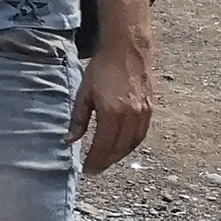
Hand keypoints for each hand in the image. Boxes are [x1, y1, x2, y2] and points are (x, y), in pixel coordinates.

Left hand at [74, 37, 155, 171]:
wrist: (128, 50)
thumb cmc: (102, 69)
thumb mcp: (83, 92)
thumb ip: (78, 119)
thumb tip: (69, 140)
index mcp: (112, 113)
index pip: (104, 145)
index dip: (95, 160)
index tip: (87, 170)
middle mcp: (131, 116)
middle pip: (119, 148)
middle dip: (107, 161)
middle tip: (95, 169)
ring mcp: (144, 113)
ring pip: (132, 143)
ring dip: (120, 156)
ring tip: (106, 161)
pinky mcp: (151, 109)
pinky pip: (141, 134)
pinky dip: (131, 144)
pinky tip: (122, 147)